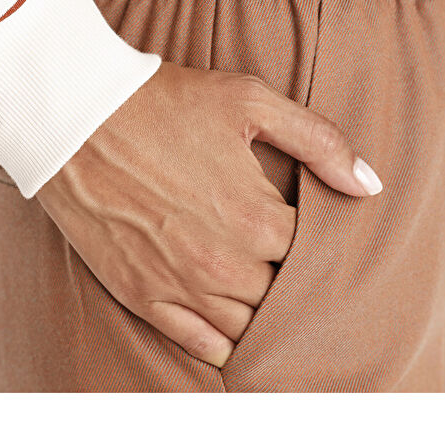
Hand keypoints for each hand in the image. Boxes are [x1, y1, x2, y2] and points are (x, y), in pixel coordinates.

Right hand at [38, 62, 381, 366]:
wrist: (76, 116)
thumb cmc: (163, 103)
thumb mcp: (249, 100)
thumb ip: (317, 141)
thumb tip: (368, 184)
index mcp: (257, 216)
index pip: (312, 255)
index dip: (316, 244)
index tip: (306, 228)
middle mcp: (224, 262)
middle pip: (282, 295)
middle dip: (290, 278)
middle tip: (283, 258)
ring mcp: (181, 284)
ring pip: (247, 327)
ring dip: (260, 313)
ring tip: (261, 290)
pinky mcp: (141, 294)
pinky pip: (198, 343)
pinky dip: (222, 343)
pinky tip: (231, 328)